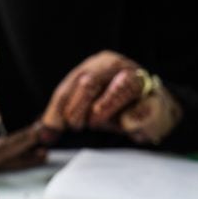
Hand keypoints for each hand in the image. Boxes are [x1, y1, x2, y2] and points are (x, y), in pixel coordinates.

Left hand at [40, 51, 181, 144]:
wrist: (152, 112)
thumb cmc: (113, 108)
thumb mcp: (83, 108)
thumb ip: (62, 116)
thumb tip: (42, 134)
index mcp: (96, 64)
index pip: (69, 86)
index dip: (57, 110)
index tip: (51, 131)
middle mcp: (117, 66)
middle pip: (89, 83)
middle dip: (77, 111)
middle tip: (79, 126)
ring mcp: (139, 81)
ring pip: (120, 88)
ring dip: (103, 112)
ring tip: (98, 122)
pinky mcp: (156, 101)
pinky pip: (140, 111)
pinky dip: (130, 122)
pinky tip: (126, 124)